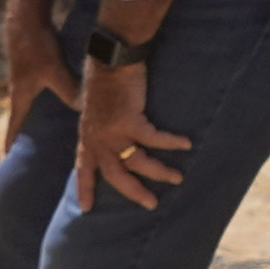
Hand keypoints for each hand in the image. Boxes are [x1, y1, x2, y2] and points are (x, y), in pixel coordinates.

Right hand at [0, 10, 78, 137]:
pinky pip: (40, 89)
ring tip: (48, 127)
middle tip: (32, 149)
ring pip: (32, 102)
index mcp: (21, 95)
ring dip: (36, 115)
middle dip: (26, 133)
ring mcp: (26, 77)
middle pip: (23, 116)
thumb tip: (83, 111)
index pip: (14, 125)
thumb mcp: (54, 71)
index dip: (12, 142)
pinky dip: (46, 98)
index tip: (7, 158)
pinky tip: (60, 96)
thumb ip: (69, 91)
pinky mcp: (33, 65)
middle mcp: (20, 89)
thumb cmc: (36, 46)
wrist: (25, 18)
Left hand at [73, 64, 186, 209]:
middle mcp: (98, 138)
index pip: (83, 168)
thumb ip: (99, 128)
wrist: (111, 59)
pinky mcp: (130, 121)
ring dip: (159, 172)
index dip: (85, 188)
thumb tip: (109, 140)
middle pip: (115, 175)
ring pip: (138, 162)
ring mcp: (113, 132)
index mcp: (87, 136)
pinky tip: (186, 144)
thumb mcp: (93, 109)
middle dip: (133, 192)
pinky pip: (155, 140)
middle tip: (150, 203)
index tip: (86, 209)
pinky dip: (172, 142)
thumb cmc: (105, 81)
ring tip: (176, 178)